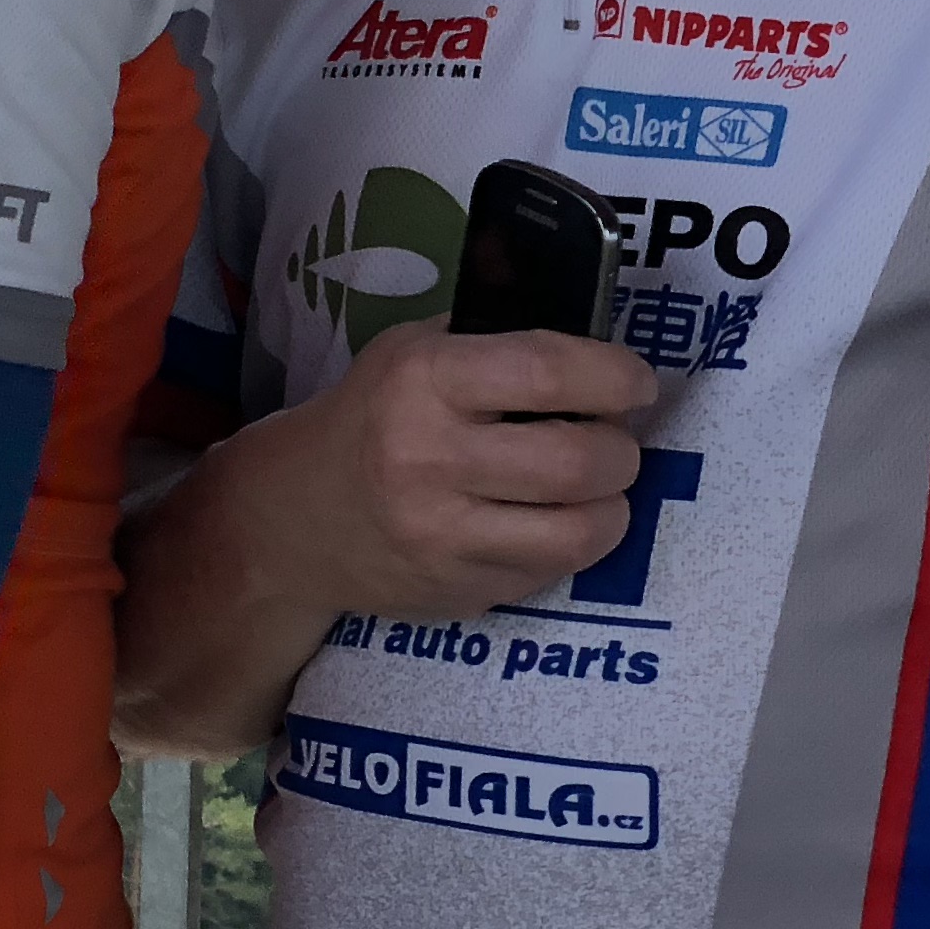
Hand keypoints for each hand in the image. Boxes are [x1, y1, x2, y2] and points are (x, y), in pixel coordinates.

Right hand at [269, 320, 654, 618]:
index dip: (614, 375)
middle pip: (582, 460)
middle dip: (620, 447)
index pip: (548, 369)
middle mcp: (431, 459)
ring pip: (584, 530)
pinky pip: (555, 571)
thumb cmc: (371, 416)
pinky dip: (571, 543)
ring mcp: (445, 536)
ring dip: (611, 505)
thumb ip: (493, 340)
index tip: (633, 382)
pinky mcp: (462, 591)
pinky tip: (548, 521)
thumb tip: (590, 337)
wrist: (296, 516)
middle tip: (611, 439)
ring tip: (594, 487)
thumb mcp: (410, 351)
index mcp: (423, 381)